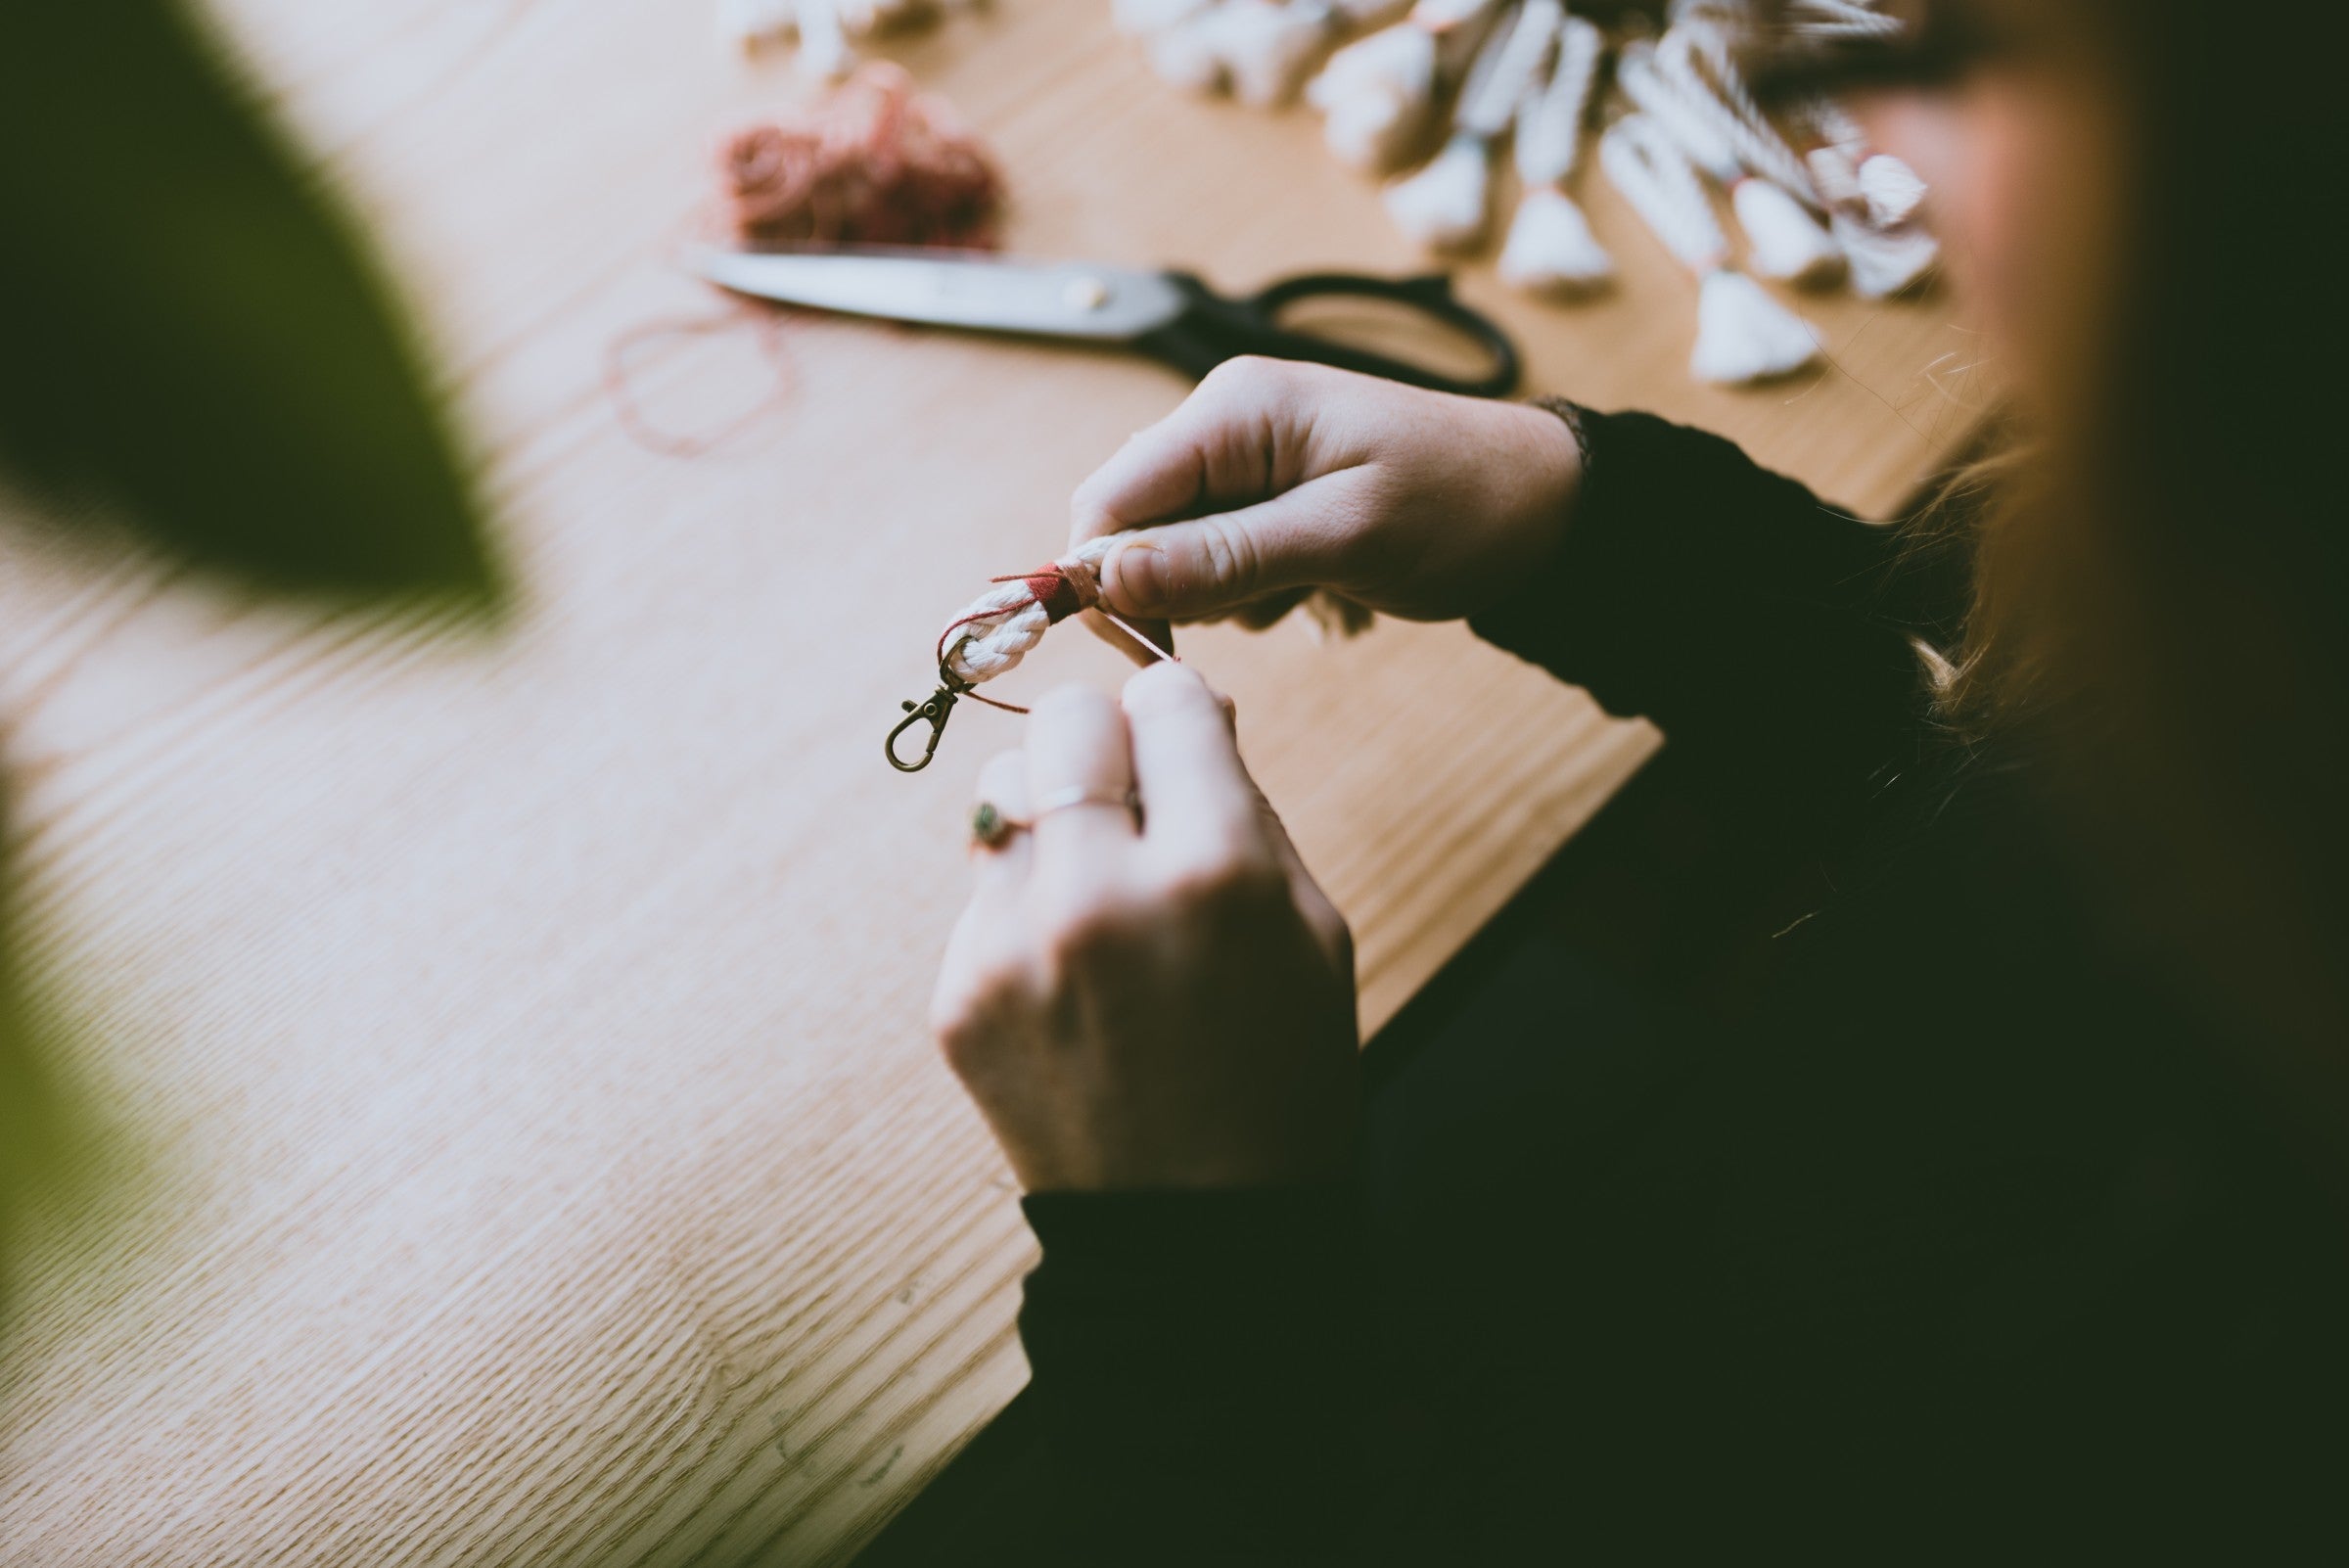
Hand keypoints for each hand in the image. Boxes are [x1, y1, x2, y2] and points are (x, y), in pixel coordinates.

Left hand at [929, 662, 1357, 1191]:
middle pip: (1065, 723)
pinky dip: (1023, 908)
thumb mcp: (1312, 932)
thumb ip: (1246, 807)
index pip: (1163, 698)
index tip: (1184, 747)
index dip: (1181, 718)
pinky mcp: (959, 996)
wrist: (1195, 1238)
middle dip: (1104, 745)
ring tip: (1097, 890)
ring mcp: (1014, 949)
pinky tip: (1072, 977)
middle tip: (1132, 800)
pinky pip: (982, 890)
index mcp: (1215, 872)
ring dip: (1051, 817)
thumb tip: (1189, 710)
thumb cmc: (1280, 1076)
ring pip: (1001, 792)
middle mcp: (1101, 895)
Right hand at [1068, 358, 1581, 648]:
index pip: (1109, 496)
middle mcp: (1223, 425)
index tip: (1137, 645)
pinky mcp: (1265, 500)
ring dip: (1219, 595)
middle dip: (1171, 588)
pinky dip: (1249, 591)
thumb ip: (1223, 558)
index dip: (1100, 574)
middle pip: (1130, 526)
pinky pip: (1215, 561)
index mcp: (1233, 411)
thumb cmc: (1461, 506)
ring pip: (1170, 553)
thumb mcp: (1344, 538)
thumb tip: (1108, 579)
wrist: (1545, 508)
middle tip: (1253, 613)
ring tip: (1301, 590)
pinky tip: (1311, 586)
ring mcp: (1244, 463)